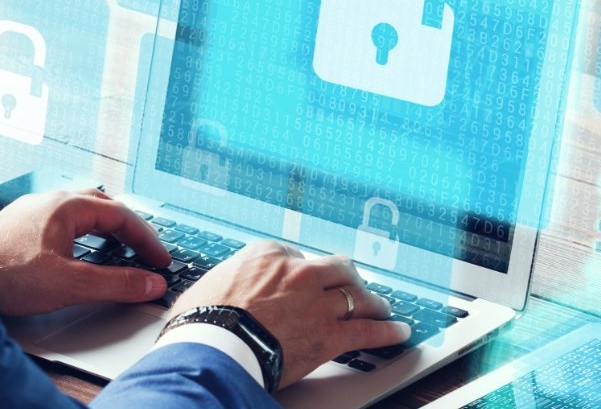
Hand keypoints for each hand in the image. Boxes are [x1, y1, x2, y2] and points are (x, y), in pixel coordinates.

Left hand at [0, 188, 171, 315]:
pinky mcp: (17, 227)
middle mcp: (50, 201)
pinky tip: (74, 250)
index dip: (147, 239)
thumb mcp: (69, 283)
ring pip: (79, 212)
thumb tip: (148, 283)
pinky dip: (81, 233)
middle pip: (103, 206)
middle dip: (128, 229)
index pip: (123, 215)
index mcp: (68, 206)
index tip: (160, 260)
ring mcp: (32, 211)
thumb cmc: (4, 273)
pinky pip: (61, 221)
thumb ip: (115, 284)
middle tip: (144, 251)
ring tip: (116, 246)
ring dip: (104, 228)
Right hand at [170, 240, 410, 388]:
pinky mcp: (330, 334)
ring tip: (381, 308)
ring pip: (358, 296)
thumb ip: (230, 281)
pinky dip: (387, 332)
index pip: (298, 256)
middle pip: (338, 268)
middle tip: (353, 285)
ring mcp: (318, 302)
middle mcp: (299, 272)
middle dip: (348, 278)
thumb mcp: (211, 284)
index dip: (305, 272)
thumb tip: (220, 291)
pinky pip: (369, 330)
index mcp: (268, 254)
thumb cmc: (202, 319)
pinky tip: (398, 332)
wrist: (214, 346)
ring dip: (372, 302)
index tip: (308, 281)